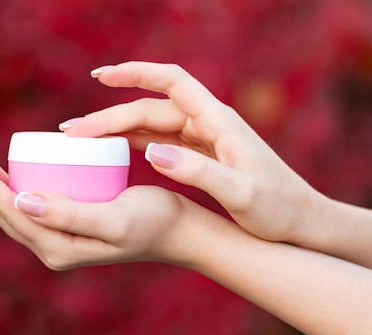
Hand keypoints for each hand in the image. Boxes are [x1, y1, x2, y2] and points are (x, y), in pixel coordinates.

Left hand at [0, 134, 211, 269]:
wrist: (179, 230)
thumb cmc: (154, 221)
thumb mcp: (115, 219)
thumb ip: (70, 215)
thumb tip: (20, 203)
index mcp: (56, 248)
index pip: (7, 210)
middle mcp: (51, 246)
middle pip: (2, 208)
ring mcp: (58, 236)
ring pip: (11, 205)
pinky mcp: (67, 223)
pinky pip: (29, 201)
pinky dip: (9, 181)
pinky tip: (0, 167)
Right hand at [61, 62, 327, 243]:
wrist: (300, 223)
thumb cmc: (277, 210)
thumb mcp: (242, 194)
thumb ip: (199, 172)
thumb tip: (152, 150)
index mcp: (218, 122)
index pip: (172, 82)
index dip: (136, 73)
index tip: (100, 76)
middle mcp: (208, 124)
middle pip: (150, 108)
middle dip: (109, 116)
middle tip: (71, 133)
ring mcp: (202, 139)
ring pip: (150, 125)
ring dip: (115, 129)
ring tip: (79, 141)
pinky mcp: (199, 156)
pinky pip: (158, 141)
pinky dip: (131, 143)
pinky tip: (110, 151)